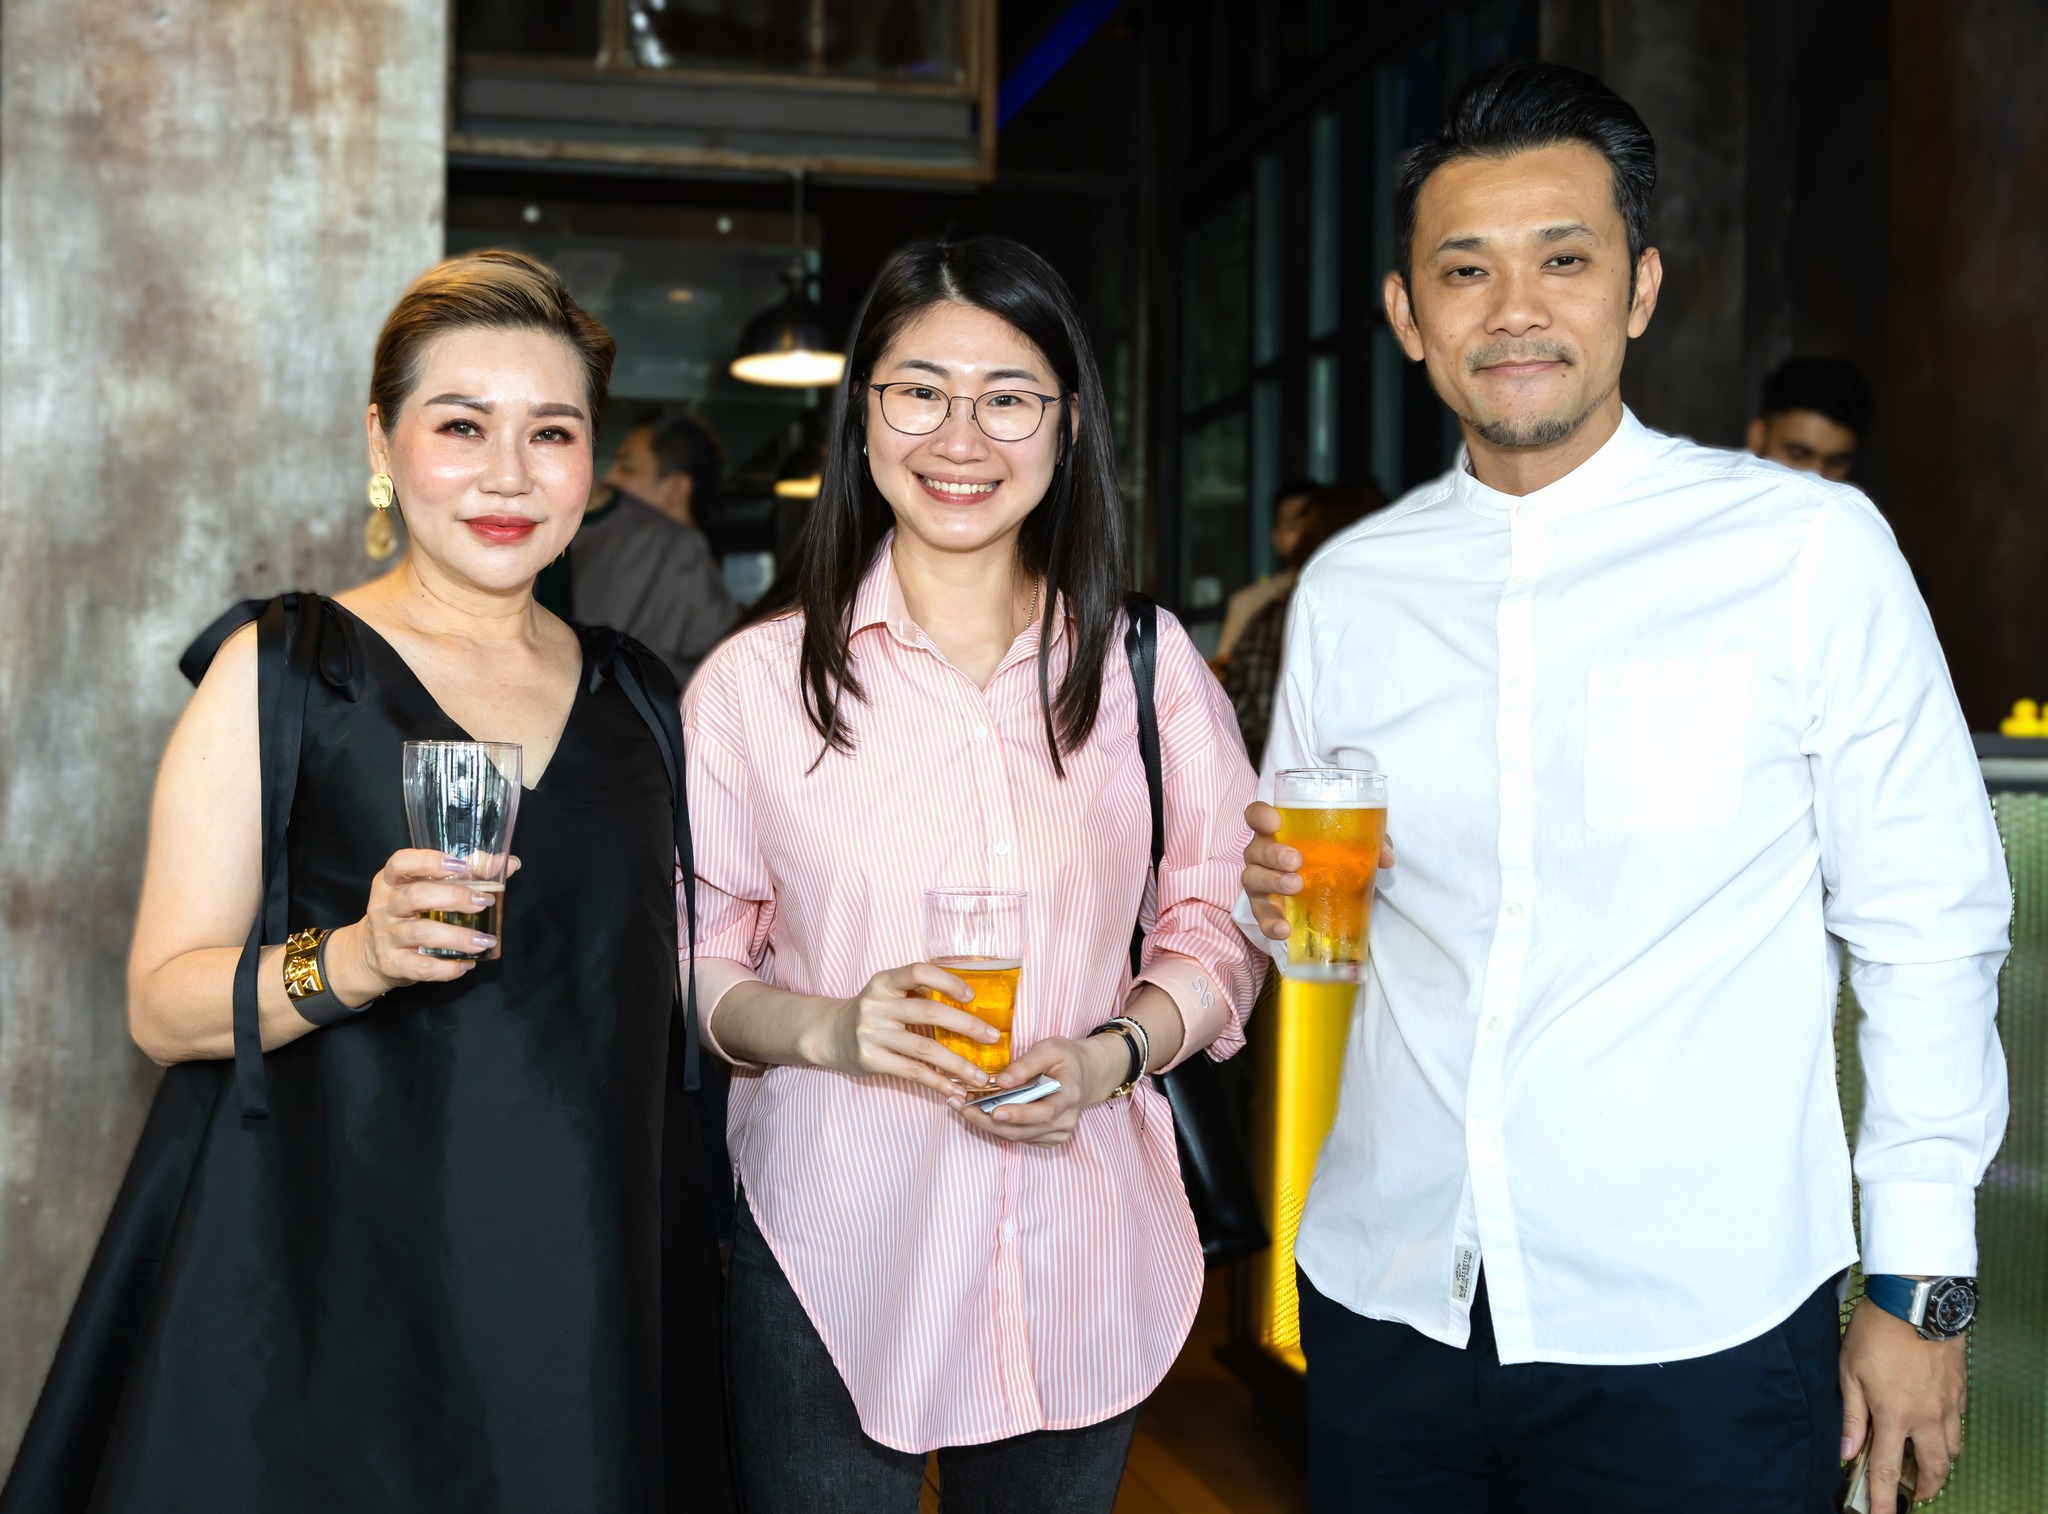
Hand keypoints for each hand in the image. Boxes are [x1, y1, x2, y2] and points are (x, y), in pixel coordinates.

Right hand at [325, 850, 518, 1006]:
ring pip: (421, 933)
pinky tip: (467, 964)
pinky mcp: (391, 963)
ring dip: (458, 936)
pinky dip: (447, 968)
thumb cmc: (409, 913)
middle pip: (416, 896)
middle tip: (484, 901)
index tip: (459, 866)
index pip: (400, 863)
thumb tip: (509, 863)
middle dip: (453, 897)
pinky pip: (421, 967)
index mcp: (391, 880)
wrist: (370, 954)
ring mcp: (386, 935)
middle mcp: (384, 905)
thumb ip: (467, 874)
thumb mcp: (426, 889)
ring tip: (485, 940)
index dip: (428, 862)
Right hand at [809, 964, 1002, 1098]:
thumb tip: (970, 1004)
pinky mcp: (870, 1060)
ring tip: (981, 1077)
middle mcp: (876, 1005)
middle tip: (992, 1037)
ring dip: (958, 1064)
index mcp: (884, 982)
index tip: (971, 996)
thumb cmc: (872, 1012)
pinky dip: (938, 1082)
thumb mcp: (887, 993)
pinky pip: (912, 1072)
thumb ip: (917, 993)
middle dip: (965, 1026)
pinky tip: (956, 1090)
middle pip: (928, 1012)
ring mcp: (872, 1033)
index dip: (947, 981)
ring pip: (924, 1049)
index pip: (918, 972)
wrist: (829, 1034)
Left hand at [950, 1032, 1129, 1146]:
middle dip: (988, 1120)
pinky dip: (995, 1127)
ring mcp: (1056, 1134)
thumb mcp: (1050, 1049)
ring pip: (1015, 1136)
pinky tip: (975, 1112)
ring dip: (985, 1124)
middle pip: (1022, 1129)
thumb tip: (999, 1082)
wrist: (1086, 1076)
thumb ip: (1026, 1064)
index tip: (994, 1111)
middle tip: (960, 1106)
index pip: (1043, 1112)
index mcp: (1069, 1096)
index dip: (1018, 1114)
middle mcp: (1064, 1121)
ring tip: (959, 1106)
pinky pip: (1017, 1137)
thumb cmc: (1066, 1058)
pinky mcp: (1046, 1139)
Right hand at [1242, 799, 1395, 940]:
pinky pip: (1260, 915)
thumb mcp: (1348, 847)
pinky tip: (1284, 929)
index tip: (1275, 820)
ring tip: (1296, 886)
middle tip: (1296, 861)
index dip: (1261, 816)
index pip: (1257, 815)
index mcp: (1278, 831)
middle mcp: (1262, 853)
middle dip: (1273, 853)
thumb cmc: (1327, 859)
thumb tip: (1386, 858)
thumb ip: (1367, 844)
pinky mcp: (1264, 908)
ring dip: (1273, 881)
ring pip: (1253, 878)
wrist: (1321, 894)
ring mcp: (1260, 881)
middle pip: (1256, 849)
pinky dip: (1270, 922)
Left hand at [1840, 1296, 1967, 1507]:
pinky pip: (1959, 1424)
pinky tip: (1935, 1427)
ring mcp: (1948, 1404)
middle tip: (1914, 1494)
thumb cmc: (1877, 1331)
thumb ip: (1850, 1414)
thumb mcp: (1849, 1371)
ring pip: (1952, 1450)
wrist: (1916, 1301)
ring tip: (1925, 1463)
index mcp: (1894, 1415)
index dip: (1885, 1499)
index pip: (1889, 1470)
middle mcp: (1926, 1417)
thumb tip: (1847, 1450)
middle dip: (1925, 1489)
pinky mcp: (1960, 1390)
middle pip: (1934, 1470)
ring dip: (1939, 1463)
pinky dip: (1949, 1434)